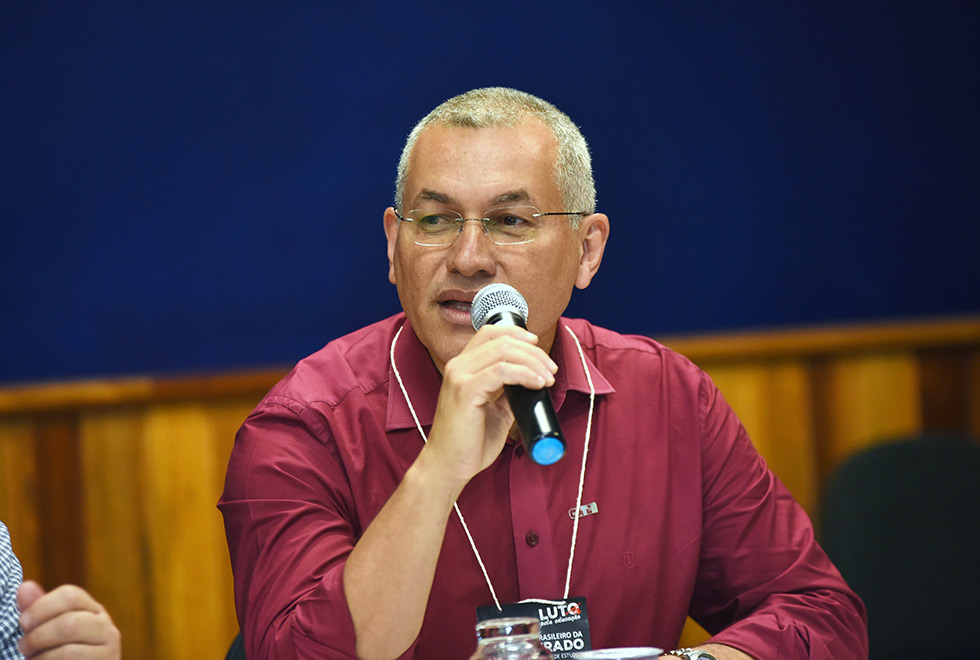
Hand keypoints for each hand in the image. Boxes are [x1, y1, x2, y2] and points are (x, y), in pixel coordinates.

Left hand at [17, 580, 120, 659]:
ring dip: (42, 654)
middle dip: (38, 636)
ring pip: (70, 646)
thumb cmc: (61, 657)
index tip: (23, 622)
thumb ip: (39, 610)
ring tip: (32, 659)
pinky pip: (72, 659)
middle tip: (23, 647)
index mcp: (92, 611)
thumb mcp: (48, 631)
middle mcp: (105, 625)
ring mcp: (109, 646)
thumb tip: (25, 587)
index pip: (70, 595)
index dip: (42, 606)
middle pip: (69, 621)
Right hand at [423, 324, 557, 487]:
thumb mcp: (495, 409)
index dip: (517, 333)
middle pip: (502, 340)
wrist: (450, 466)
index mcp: (463, 366)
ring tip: (548, 378)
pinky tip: (537, 384)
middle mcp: (458, 366)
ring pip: (504, 351)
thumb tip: (533, 380)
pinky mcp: (465, 391)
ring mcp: (459, 376)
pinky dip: (525, 373)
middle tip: (551, 370)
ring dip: (533, 362)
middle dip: (534, 351)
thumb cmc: (469, 441)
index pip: (490, 333)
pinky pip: (501, 371)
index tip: (538, 346)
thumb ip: (509, 391)